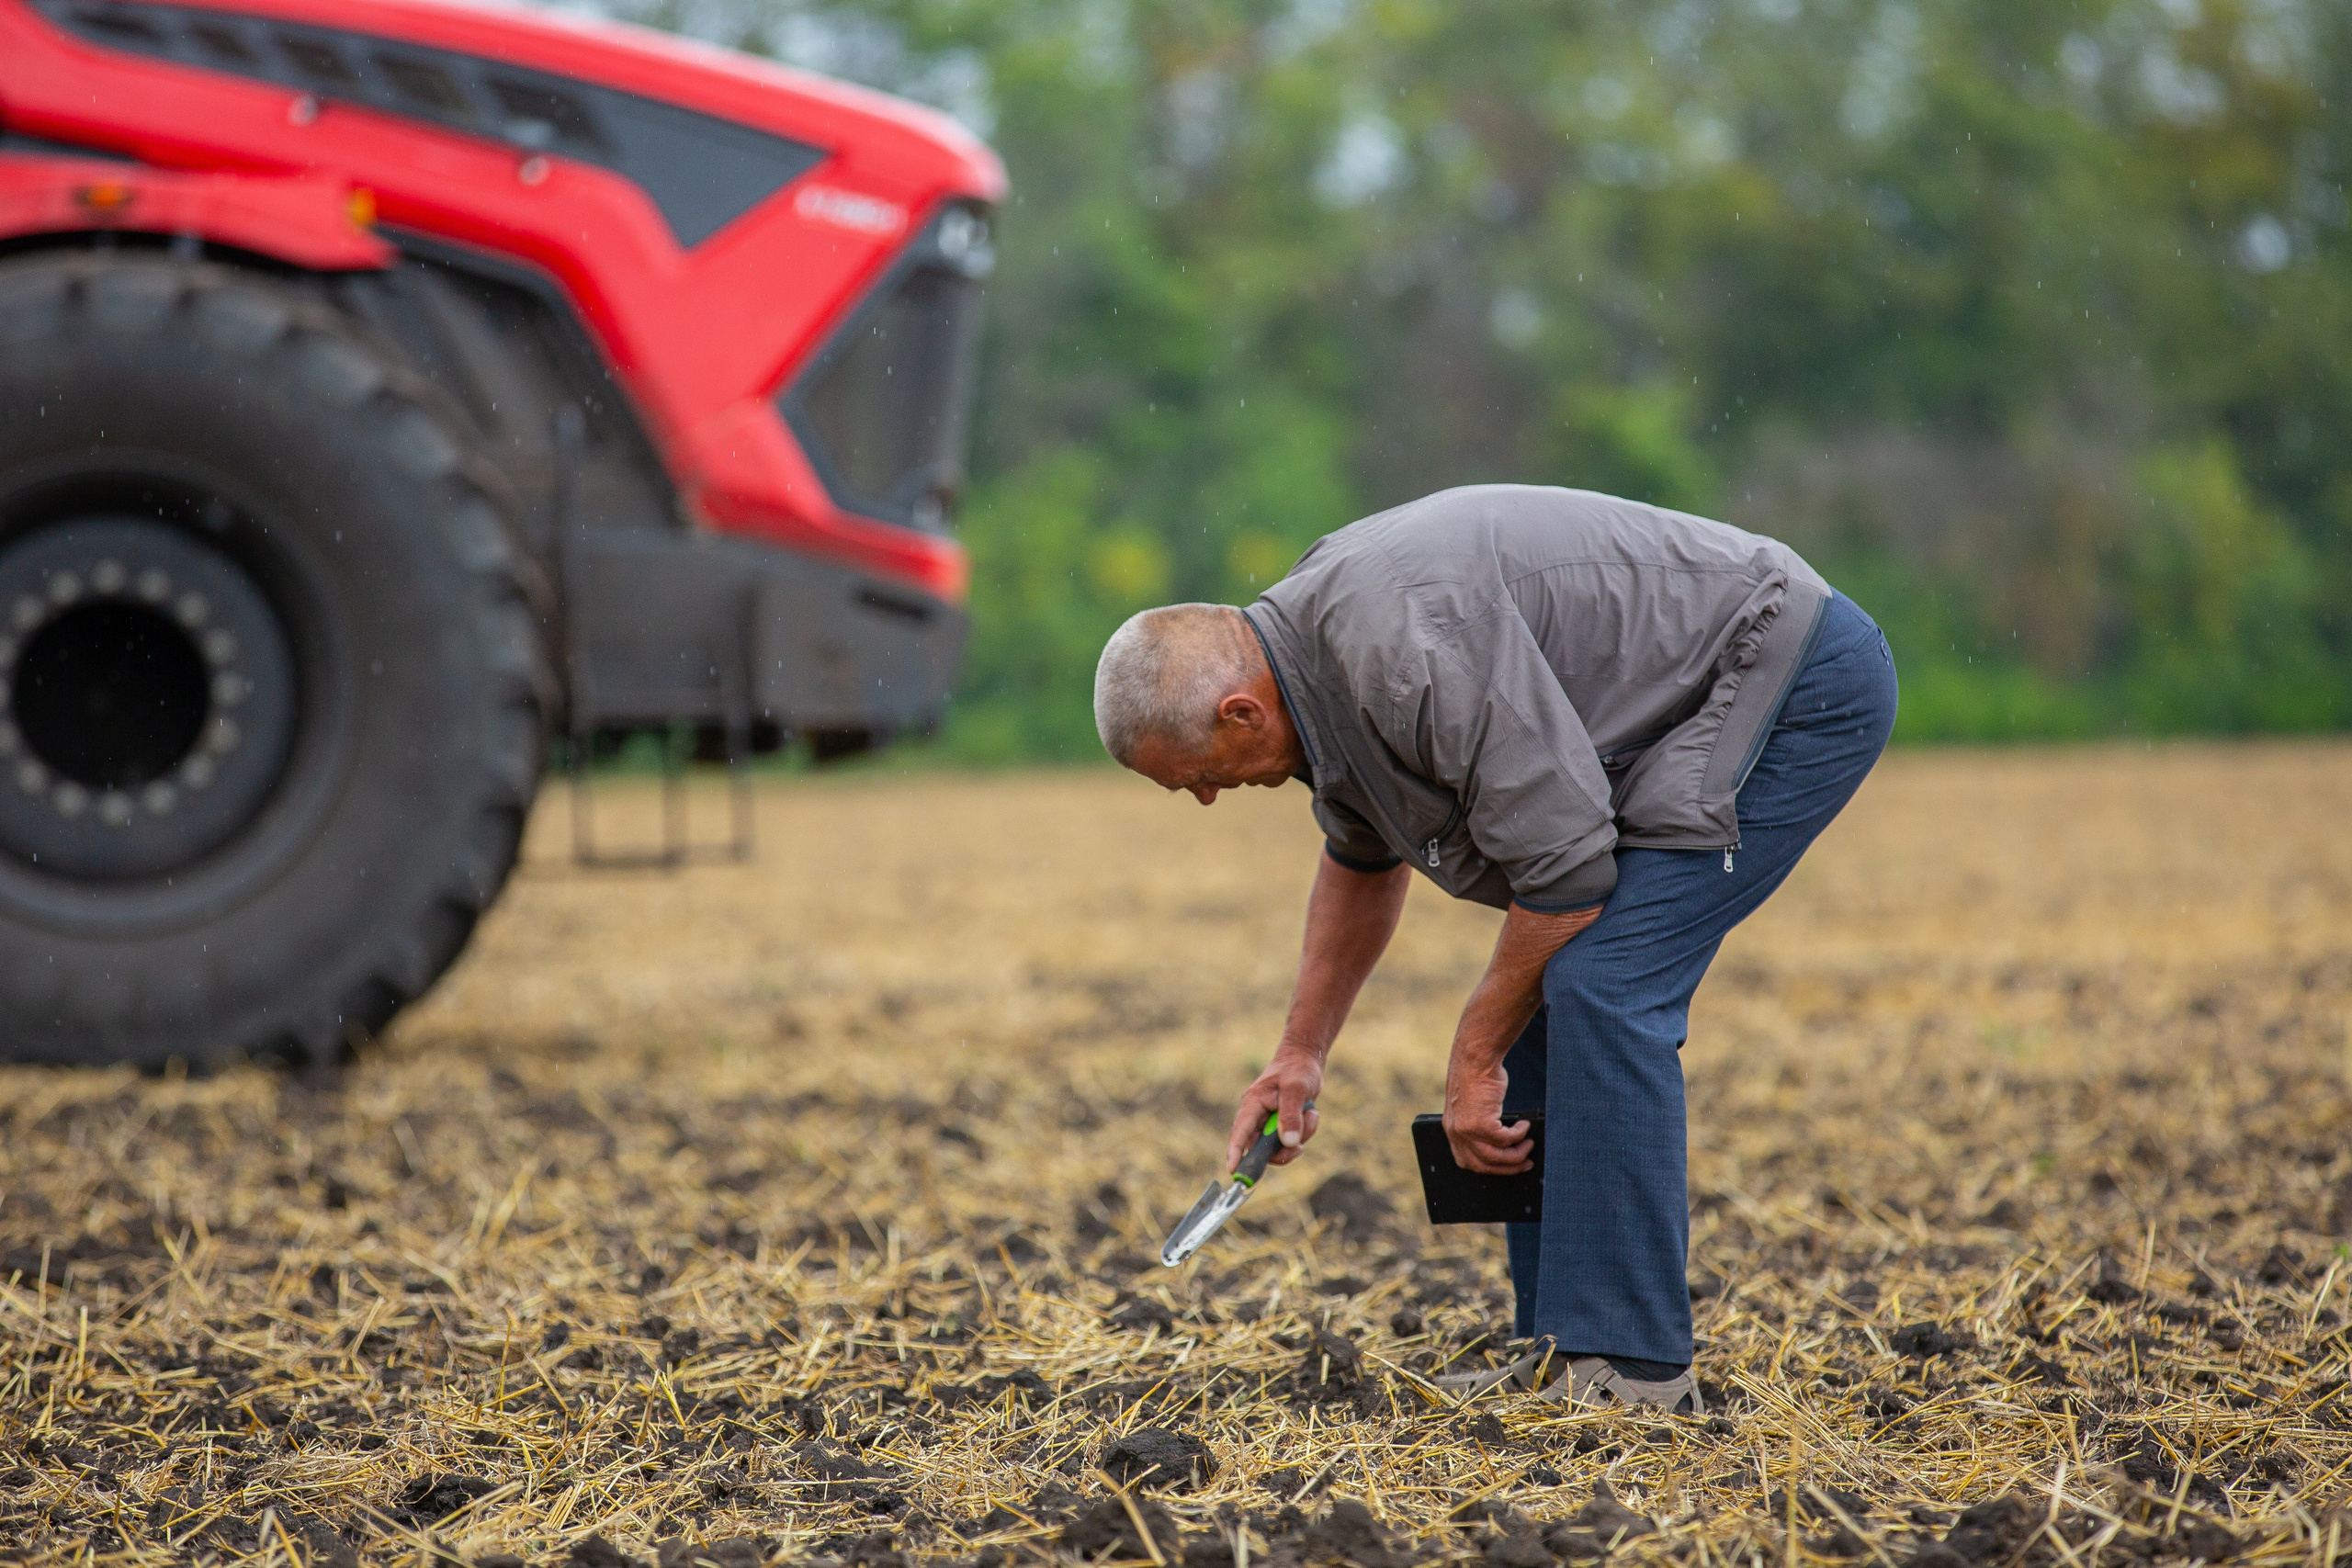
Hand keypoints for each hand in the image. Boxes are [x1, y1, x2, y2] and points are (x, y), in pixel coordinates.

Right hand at [1226, 1048, 1323, 1169]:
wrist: (1306, 1060)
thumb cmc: (1297, 1069)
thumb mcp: (1296, 1088)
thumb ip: (1290, 1114)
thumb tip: (1288, 1142)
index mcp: (1253, 1104)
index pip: (1240, 1132)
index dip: (1235, 1152)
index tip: (1233, 1170)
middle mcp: (1257, 1116)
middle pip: (1260, 1147)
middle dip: (1281, 1151)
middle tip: (1299, 1148)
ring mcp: (1269, 1122)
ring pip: (1278, 1147)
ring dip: (1298, 1138)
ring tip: (1310, 1116)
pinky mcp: (1281, 1125)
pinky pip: (1290, 1141)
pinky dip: (1304, 1132)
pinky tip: (1310, 1114)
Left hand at [1444, 1052, 1532, 1174]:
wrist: (1474, 1059)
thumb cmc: (1476, 1078)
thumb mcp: (1471, 1106)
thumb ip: (1478, 1125)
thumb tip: (1501, 1144)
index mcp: (1452, 1130)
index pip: (1467, 1162)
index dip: (1489, 1168)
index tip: (1506, 1166)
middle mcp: (1457, 1133)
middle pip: (1484, 1165)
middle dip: (1509, 1167)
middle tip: (1526, 1162)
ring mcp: (1468, 1130)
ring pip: (1497, 1156)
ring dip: (1517, 1154)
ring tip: (1529, 1144)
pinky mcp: (1481, 1123)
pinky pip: (1506, 1139)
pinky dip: (1519, 1134)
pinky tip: (1525, 1125)